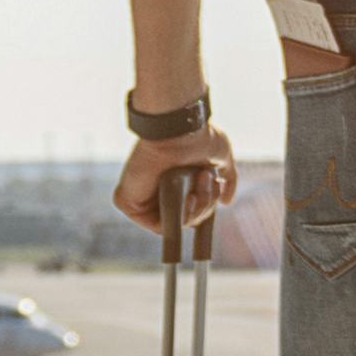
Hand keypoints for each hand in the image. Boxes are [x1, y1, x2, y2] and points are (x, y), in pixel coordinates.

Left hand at [117, 120, 236, 235]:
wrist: (181, 129)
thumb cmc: (198, 136)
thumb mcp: (220, 157)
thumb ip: (227, 179)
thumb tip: (226, 201)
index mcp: (171, 182)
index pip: (190, 209)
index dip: (206, 205)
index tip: (217, 187)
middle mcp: (154, 191)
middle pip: (186, 220)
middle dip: (205, 205)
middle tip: (209, 180)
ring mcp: (140, 198)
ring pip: (175, 223)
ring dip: (198, 208)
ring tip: (201, 179)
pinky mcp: (128, 202)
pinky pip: (158, 226)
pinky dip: (179, 217)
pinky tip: (188, 198)